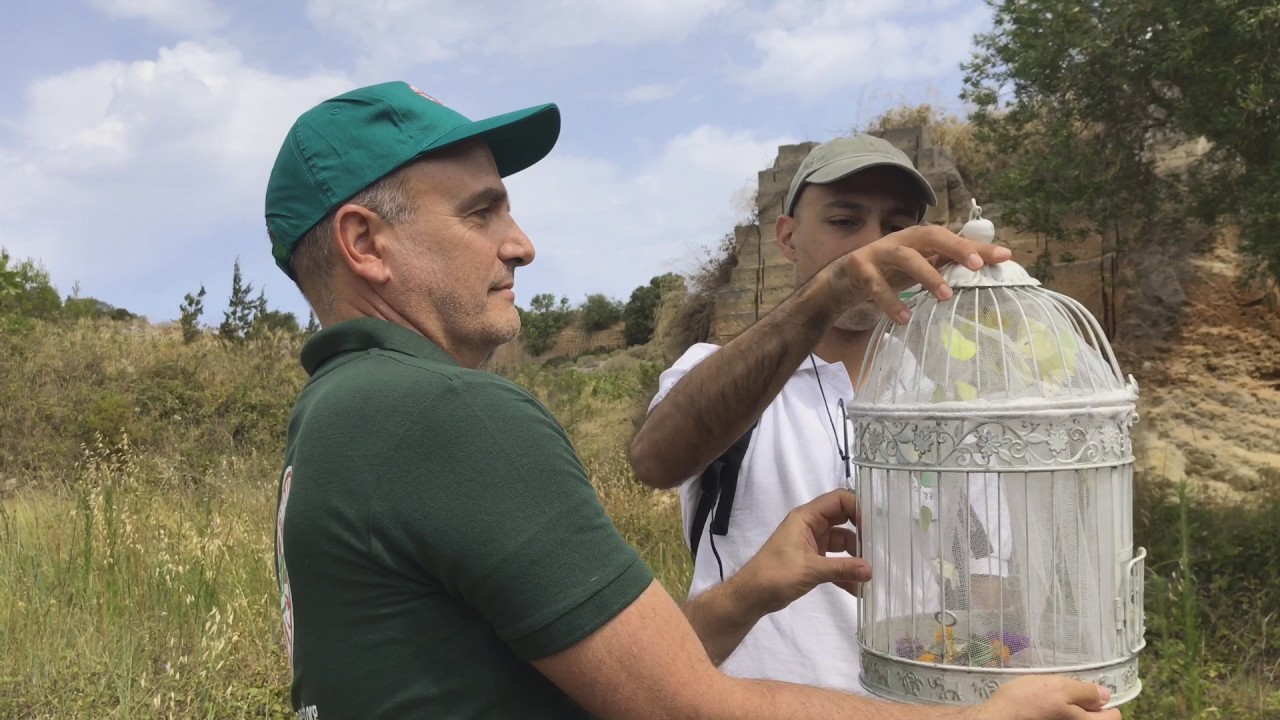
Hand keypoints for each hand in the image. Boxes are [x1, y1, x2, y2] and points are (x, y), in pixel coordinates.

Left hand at [732, 489, 869, 615]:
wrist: (752, 596)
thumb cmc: (775, 574)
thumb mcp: (810, 570)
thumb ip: (841, 568)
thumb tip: (871, 570)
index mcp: (806, 517)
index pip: (838, 500)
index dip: (858, 507)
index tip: (875, 525)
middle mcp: (811, 526)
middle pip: (844, 520)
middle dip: (863, 533)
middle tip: (883, 546)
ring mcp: (812, 543)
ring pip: (843, 542)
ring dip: (857, 557)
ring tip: (874, 572)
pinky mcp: (813, 560)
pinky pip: (836, 561)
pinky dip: (846, 572)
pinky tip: (859, 589)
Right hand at [816, 224, 1012, 324]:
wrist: (838, 284)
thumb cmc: (884, 274)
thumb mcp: (915, 269)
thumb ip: (942, 265)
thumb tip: (981, 267)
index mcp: (916, 240)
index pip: (951, 237)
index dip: (976, 245)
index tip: (1005, 256)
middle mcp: (899, 241)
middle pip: (930, 235)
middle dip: (956, 247)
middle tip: (978, 265)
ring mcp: (877, 253)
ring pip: (906, 257)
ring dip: (927, 274)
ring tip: (945, 295)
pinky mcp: (858, 269)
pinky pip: (876, 285)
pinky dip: (891, 301)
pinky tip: (904, 316)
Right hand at [970, 676, 1120, 719]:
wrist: (997, 717)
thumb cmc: (1027, 701)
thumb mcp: (1058, 688)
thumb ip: (1085, 692)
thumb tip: (1105, 695)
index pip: (1114, 717)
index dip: (1104, 702)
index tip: (1090, 693)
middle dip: (1088, 708)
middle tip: (1070, 695)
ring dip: (1072, 712)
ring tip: (1054, 701)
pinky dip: (1059, 715)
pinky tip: (1044, 709)